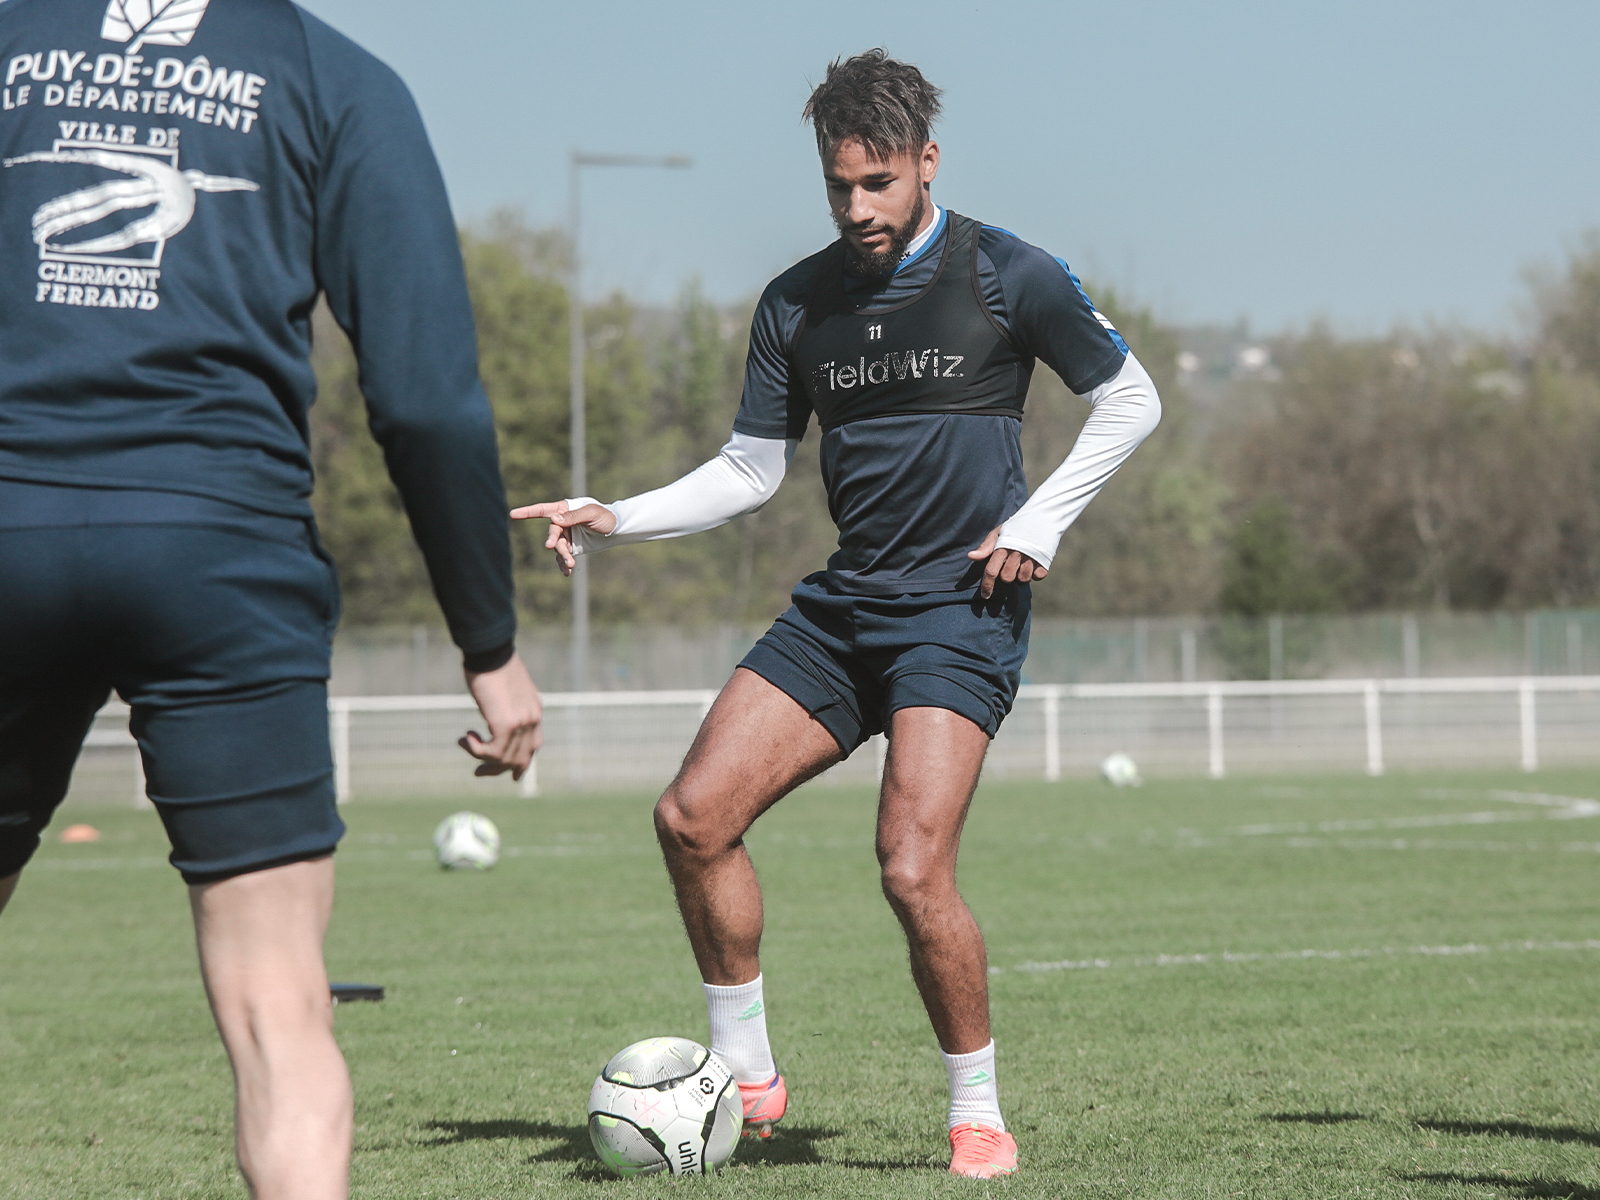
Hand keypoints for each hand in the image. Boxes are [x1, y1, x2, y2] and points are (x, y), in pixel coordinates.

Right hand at [459, 654, 542, 779]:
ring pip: (504, 758)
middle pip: (521, 758)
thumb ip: (508, 705)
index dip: (523, 762)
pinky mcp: (505, 724)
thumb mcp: (507, 688)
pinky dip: (475, 749)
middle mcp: (532, 719)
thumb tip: (496, 715)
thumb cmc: (492, 664)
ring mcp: (521, 723)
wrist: (491, 651)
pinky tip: (465, 737)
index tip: (514, 775)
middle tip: (478, 772)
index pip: (534, 745)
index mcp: (534, 710)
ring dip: (481, 759)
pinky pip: (491, 751)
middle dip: (499, 769)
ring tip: (465, 744)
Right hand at [509, 500, 616, 576]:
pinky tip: (567, 572)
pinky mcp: (572, 547)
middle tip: (552, 547)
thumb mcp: (591, 514)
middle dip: (553, 541)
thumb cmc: (605, 516)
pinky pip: (564, 557)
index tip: (513, 514)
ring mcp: (566, 535)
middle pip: (553, 533)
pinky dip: (564, 564)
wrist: (616, 529)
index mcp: (564, 509)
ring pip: (559, 548)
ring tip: (570, 564)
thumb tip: (554, 519)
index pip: (542, 510)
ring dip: (563, 556)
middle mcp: (562, 522)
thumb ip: (573, 516)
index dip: (527, 512)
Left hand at [967, 527, 1047, 598]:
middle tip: (1011, 565)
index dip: (987, 586)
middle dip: (1006, 576)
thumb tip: (971, 557)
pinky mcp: (1045, 560)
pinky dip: (1036, 573)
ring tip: (1022, 563)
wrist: (1042, 516)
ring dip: (1021, 575)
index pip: (991, 571)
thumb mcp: (999, 533)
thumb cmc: (1016, 527)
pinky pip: (1038, 576)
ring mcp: (1032, 556)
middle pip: (1007, 578)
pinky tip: (1034, 564)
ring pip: (1023, 579)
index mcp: (1003, 546)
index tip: (985, 596)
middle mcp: (1017, 552)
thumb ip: (986, 547)